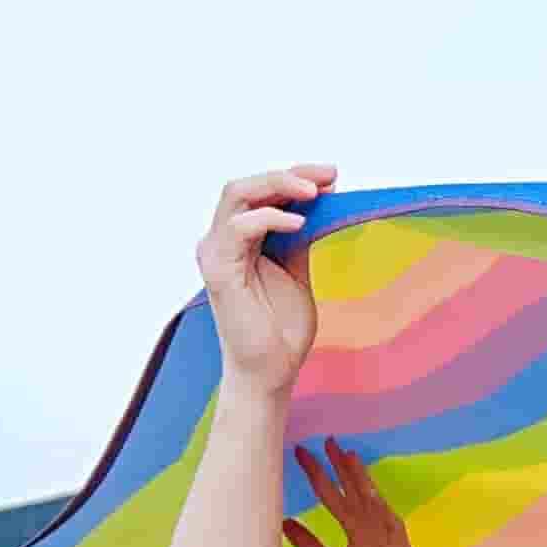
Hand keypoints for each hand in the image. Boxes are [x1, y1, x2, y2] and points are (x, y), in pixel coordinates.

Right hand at [200, 164, 335, 383]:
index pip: (259, 192)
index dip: (294, 177)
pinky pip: (239, 228)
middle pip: (245, 186)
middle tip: (327, 177)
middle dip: (288, 175)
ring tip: (314, 194)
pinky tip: (299, 224)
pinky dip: (270, 218)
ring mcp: (215, 254)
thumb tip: (320, 199)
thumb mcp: (296, 269)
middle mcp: (220, 241)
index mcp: (238, 240)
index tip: (331, 176)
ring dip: (278, 186)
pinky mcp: (218, 271)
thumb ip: (299, 235)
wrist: (272, 371)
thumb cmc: (280, 328)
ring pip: (238, 195)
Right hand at [283, 438, 429, 546]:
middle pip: (353, 484)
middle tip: (328, 440)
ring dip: (359, 472)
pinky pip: (384, 505)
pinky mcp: (400, 534)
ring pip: (371, 491)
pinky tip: (371, 490)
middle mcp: (376, 520)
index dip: (314, 470)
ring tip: (350, 454)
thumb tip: (285, 522)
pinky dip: (374, 492)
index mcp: (357, 527)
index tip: (301, 450)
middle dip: (338, 461)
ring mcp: (391, 525)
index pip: (330, 491)